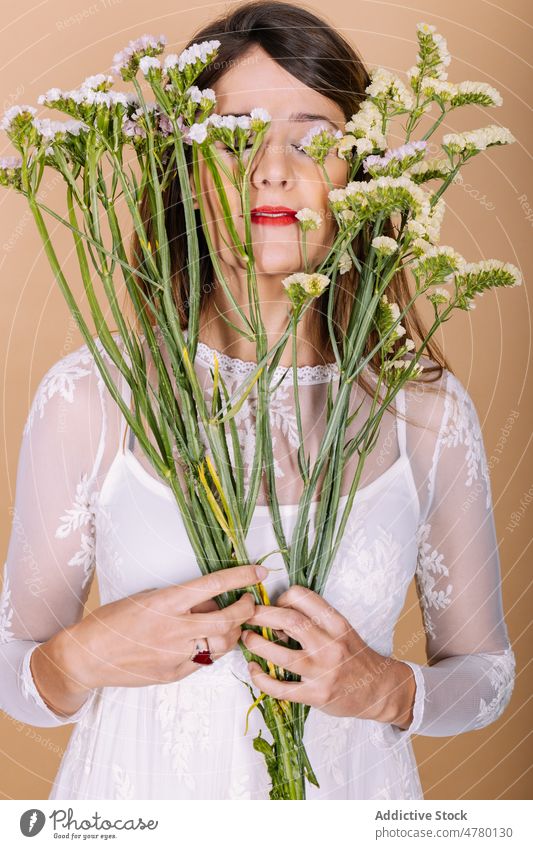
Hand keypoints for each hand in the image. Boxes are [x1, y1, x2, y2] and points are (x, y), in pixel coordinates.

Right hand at [47, 564, 265, 701]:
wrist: (88, 656)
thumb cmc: (114, 620)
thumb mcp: (147, 597)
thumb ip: (181, 600)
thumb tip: (211, 600)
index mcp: (167, 602)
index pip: (215, 585)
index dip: (242, 577)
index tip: (259, 571)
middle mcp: (175, 628)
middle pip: (228, 619)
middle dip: (247, 609)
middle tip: (250, 602)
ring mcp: (176, 655)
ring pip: (223, 643)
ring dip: (234, 631)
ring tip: (230, 622)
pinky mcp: (174, 674)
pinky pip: (205, 661)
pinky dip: (211, 650)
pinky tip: (207, 642)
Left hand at [242, 585, 415, 725]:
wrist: (380, 689)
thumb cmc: (355, 656)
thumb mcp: (341, 630)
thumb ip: (314, 621)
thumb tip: (275, 614)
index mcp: (336, 623)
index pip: (302, 596)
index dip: (280, 597)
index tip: (273, 605)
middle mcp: (330, 644)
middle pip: (287, 620)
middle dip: (259, 615)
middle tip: (245, 616)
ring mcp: (323, 671)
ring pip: (280, 654)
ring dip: (255, 644)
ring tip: (245, 638)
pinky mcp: (316, 695)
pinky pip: (280, 687)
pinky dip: (261, 678)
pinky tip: (253, 669)